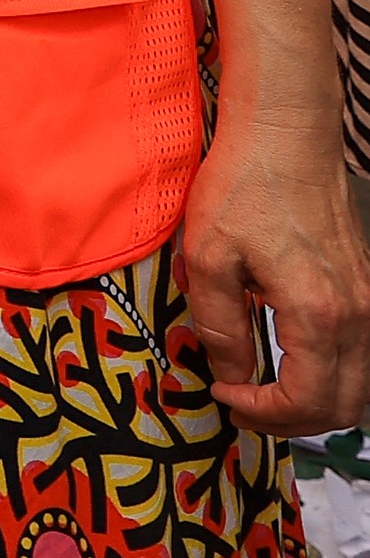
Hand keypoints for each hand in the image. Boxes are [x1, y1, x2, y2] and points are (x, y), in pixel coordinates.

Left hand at [180, 109, 369, 433]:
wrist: (287, 141)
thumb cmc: (244, 189)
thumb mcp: (209, 257)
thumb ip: (220, 325)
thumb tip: (230, 374)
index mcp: (318, 314)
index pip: (306, 400)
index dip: (264, 413)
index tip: (224, 395)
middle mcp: (357, 317)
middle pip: (342, 406)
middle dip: (291, 421)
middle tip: (243, 407)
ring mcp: (369, 305)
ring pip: (360, 387)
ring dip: (317, 404)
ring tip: (266, 394)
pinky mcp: (368, 292)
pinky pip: (362, 358)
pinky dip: (334, 378)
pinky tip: (293, 365)